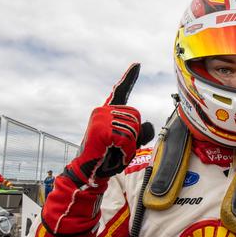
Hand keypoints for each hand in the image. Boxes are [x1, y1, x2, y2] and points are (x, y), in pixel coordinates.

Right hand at [63, 63, 142, 187]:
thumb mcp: (128, 142)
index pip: (121, 91)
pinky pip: (126, 138)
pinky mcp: (101, 129)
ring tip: (113, 152)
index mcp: (108, 112)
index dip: (130, 78)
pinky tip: (112, 153)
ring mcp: (101, 119)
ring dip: (128, 146)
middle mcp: (103, 111)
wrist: (88, 172)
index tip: (137, 64)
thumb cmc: (108, 158)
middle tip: (119, 148)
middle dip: (134, 136)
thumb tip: (147, 124)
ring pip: (132, 130)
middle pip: (136, 117)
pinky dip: (124, 150)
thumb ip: (139, 131)